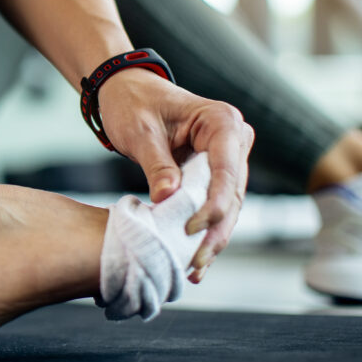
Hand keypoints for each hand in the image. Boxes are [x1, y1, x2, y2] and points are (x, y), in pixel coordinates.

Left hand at [96, 68, 254, 282]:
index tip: (191, 229)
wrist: (126, 91)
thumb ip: (156, 165)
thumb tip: (167, 200)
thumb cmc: (132, 104)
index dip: (213, 205)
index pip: (226, 171)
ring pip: (228, 206)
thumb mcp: (140, 132)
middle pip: (232, 194)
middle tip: (195, 263)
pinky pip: (215, 205)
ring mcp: (229, 157)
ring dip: (213, 238)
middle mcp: (235, 139)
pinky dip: (205, 230)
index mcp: (222, 121)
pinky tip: (196, 259)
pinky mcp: (216, 173)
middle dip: (214, 231)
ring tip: (195, 269)